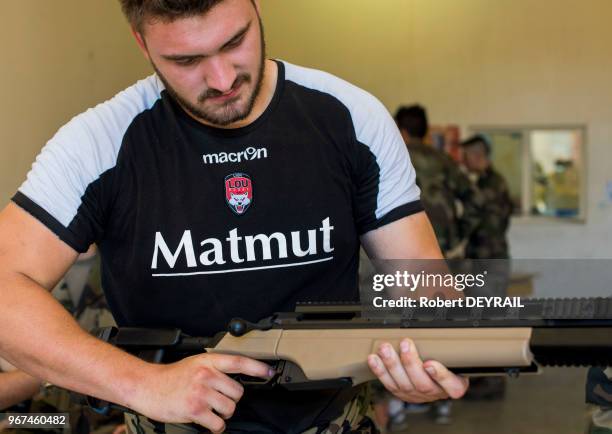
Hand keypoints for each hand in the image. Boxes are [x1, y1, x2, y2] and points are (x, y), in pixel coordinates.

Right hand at [129, 353, 272, 432]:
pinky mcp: (195, 409)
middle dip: (230, 400)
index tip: (269, 373)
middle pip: (237, 392)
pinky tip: (208, 423)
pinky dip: (216, 427)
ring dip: (223, 414)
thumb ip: (214, 369)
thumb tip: (235, 378)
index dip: (257, 368)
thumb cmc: (172, 377)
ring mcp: (201, 392)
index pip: (239, 362)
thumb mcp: (195, 364)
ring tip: (210, 411)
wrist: (147, 387)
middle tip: (217, 401)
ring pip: (229, 408)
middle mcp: (206, 375)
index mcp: (208, 362)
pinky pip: (218, 423)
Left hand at [367, 338, 467, 402]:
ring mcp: (417, 395)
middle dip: (410, 363)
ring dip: (392, 365)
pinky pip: (389, 384)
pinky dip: (380, 371)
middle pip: (423, 384)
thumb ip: (451, 346)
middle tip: (405, 344)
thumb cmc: (447, 363)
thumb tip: (442, 323)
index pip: (453, 386)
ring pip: (403, 384)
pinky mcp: (401, 393)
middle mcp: (435, 393)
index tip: (430, 363)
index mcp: (454, 386)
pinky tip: (374, 359)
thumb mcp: (456, 356)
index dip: (440, 376)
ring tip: (385, 349)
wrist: (435, 378)